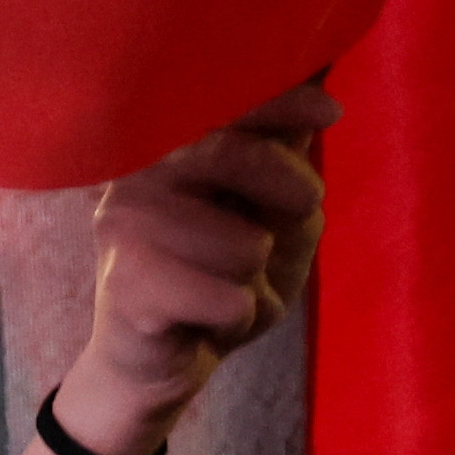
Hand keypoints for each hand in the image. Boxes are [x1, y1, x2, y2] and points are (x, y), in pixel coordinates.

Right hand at [58, 81, 332, 454]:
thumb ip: (286, 160)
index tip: (330, 113)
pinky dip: (239, 316)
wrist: (155, 363)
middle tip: (304, 209)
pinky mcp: (128, 288)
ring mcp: (124, 230)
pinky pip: (227, 300)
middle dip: (287, 184)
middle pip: (228, 154)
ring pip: (242, 243)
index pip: (219, 101)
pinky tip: (212, 320)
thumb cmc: (216, 279)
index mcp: (164, 149)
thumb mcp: (269, 214)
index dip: (281, 101)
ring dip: (257, 275)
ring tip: (232, 287)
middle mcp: (133, 178)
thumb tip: (319, 91)